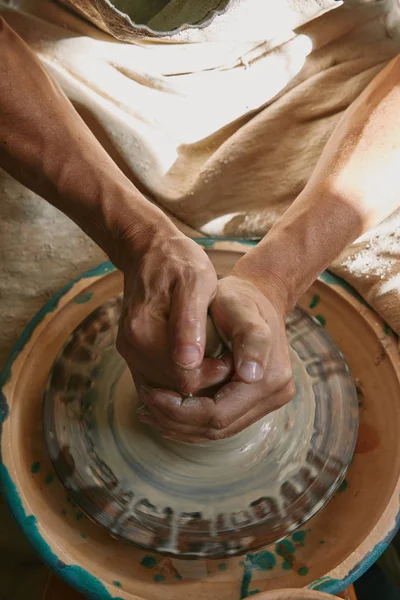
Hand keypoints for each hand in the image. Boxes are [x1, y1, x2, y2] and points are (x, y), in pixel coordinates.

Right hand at [116, 230, 231, 402]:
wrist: (149, 250)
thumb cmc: (179, 262)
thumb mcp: (195, 282)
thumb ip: (190, 323)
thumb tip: (188, 363)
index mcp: (144, 332)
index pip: (185, 379)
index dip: (214, 375)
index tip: (232, 358)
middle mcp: (131, 348)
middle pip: (174, 390)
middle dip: (204, 381)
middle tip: (228, 359)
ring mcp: (129, 352)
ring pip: (166, 390)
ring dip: (193, 382)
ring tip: (216, 360)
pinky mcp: (133, 353)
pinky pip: (157, 382)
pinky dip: (179, 380)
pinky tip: (199, 364)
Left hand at [139, 267, 294, 442]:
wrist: (255, 298)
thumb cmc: (239, 299)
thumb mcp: (240, 310)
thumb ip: (249, 338)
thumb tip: (251, 375)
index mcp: (272, 378)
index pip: (219, 413)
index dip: (181, 411)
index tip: (151, 393)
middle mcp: (274, 396)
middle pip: (216, 427)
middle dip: (176, 418)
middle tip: (145, 401)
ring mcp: (266, 403)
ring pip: (215, 431)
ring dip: (179, 424)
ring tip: (147, 409)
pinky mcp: (253, 403)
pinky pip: (219, 423)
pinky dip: (189, 422)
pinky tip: (163, 411)